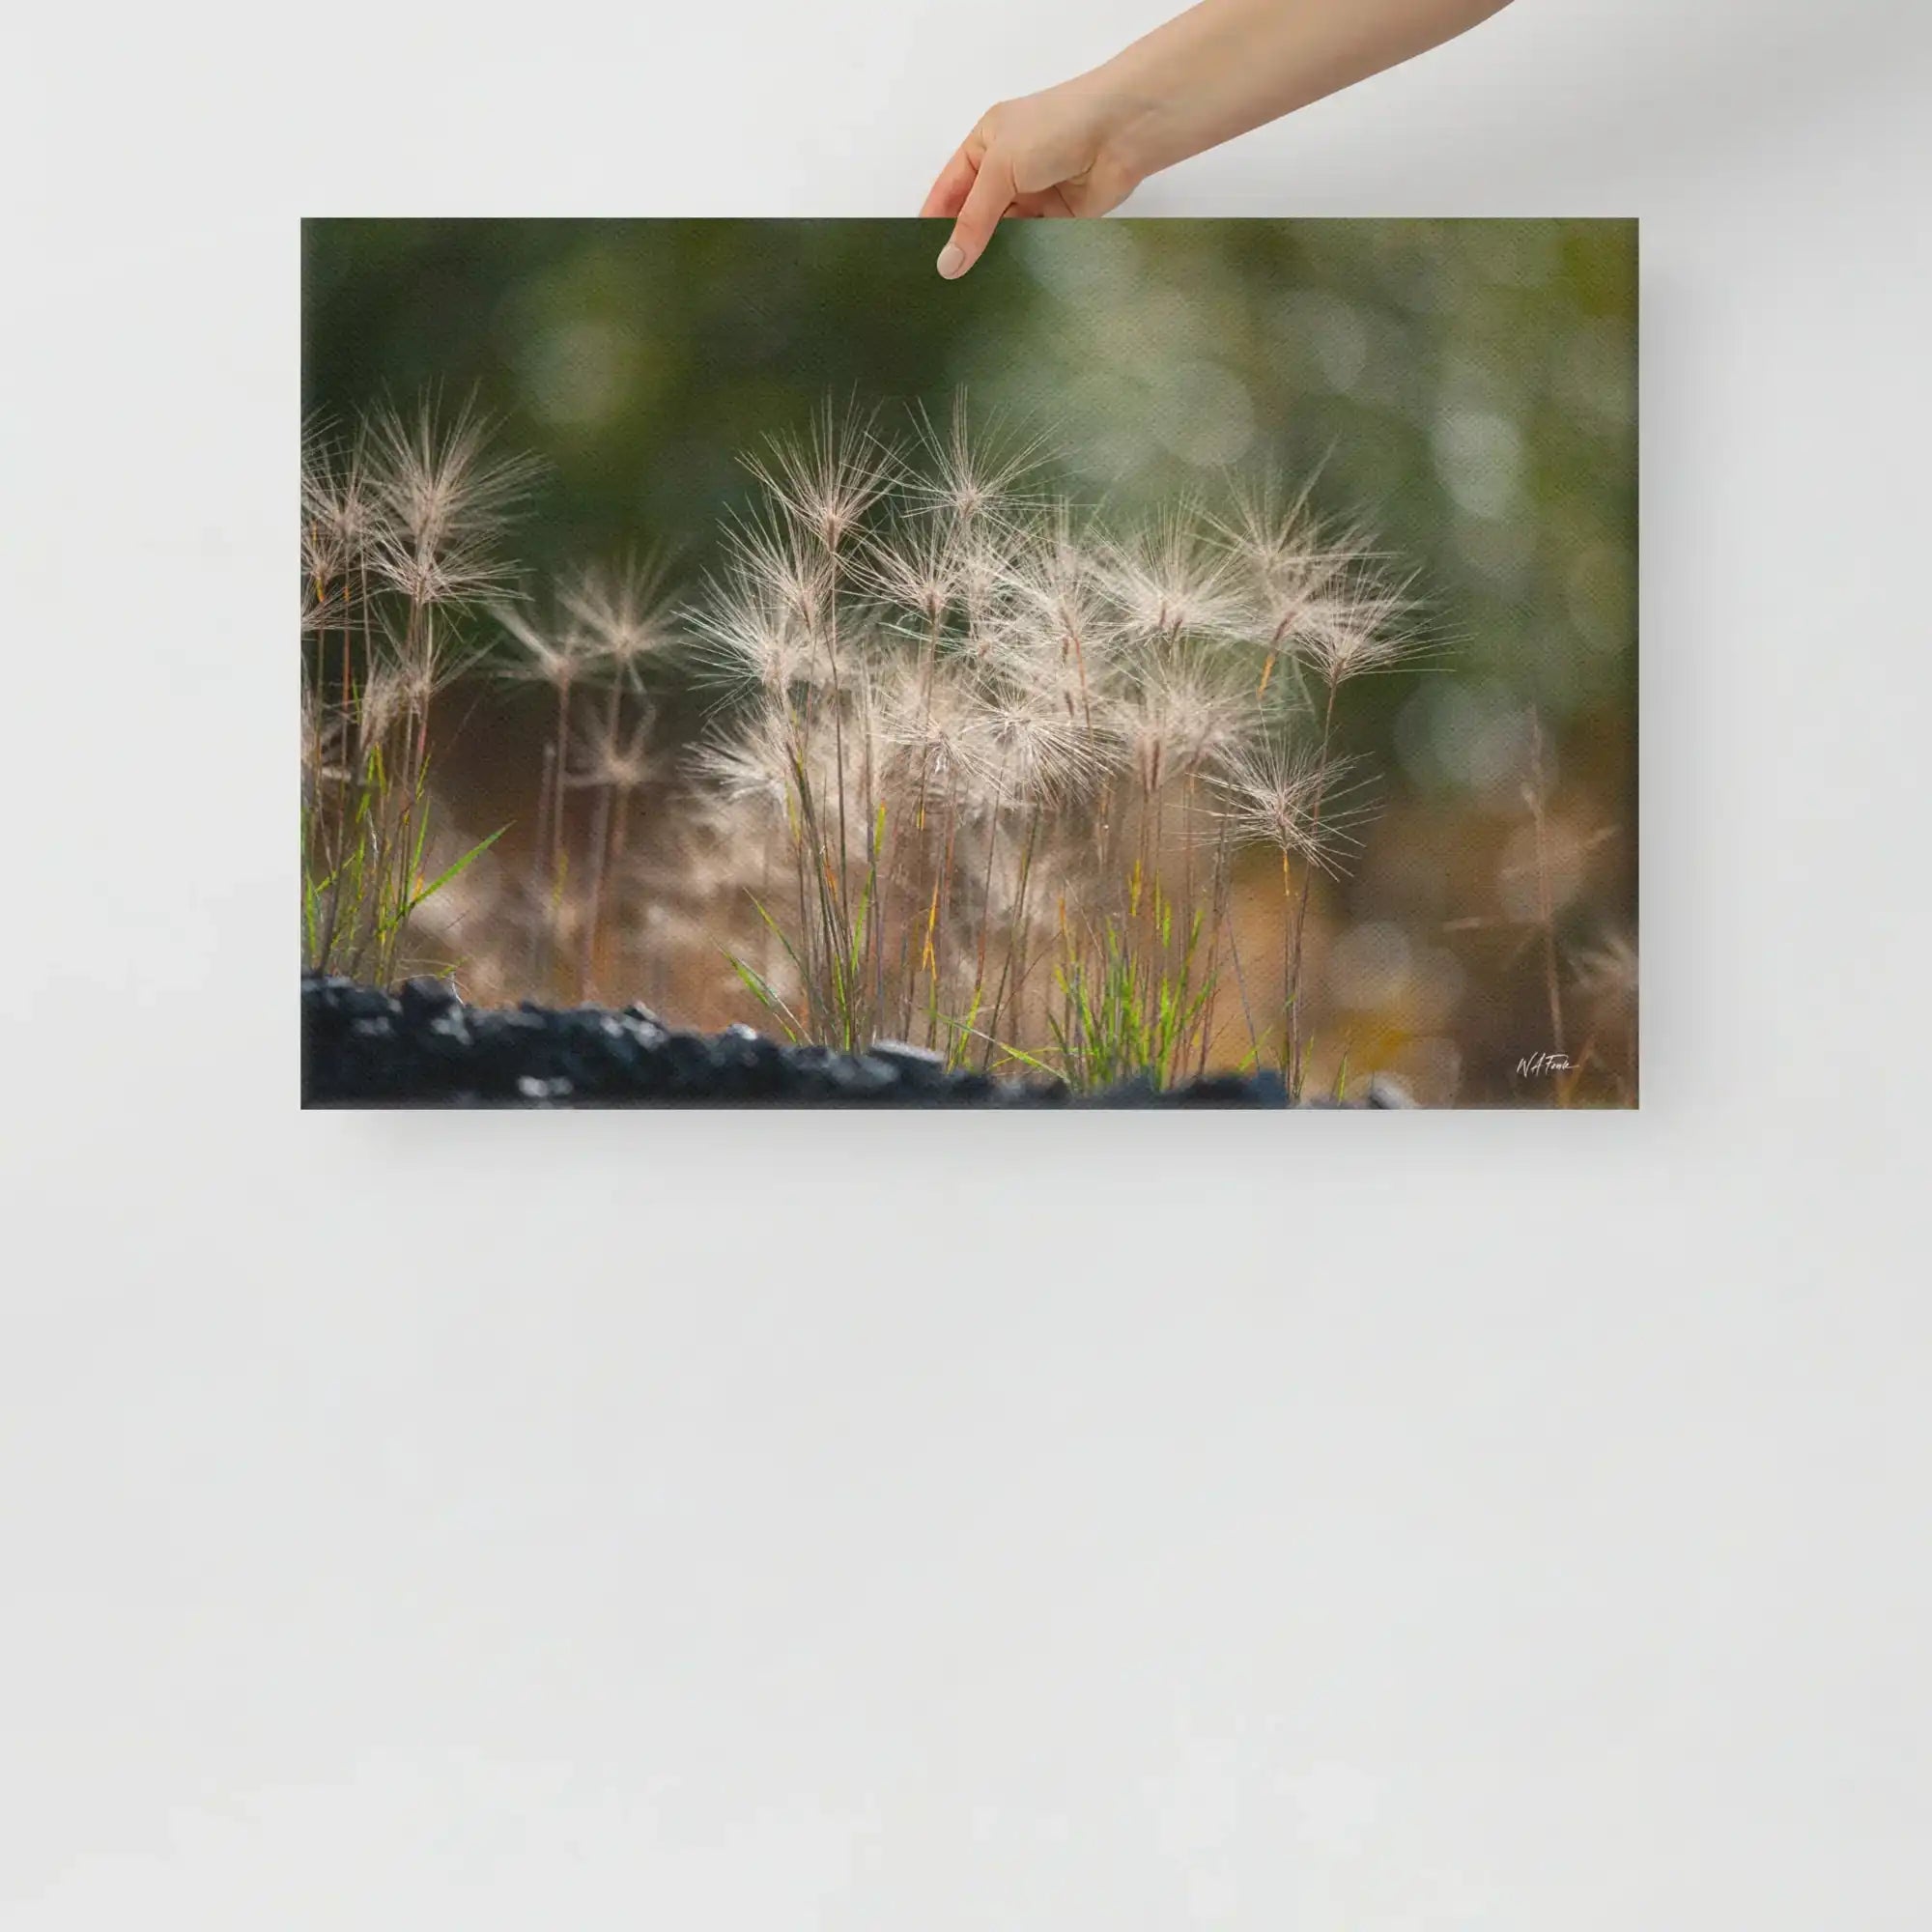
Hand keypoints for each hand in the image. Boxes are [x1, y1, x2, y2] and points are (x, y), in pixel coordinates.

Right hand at [919, 82, 1143, 279]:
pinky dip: (1021, 261)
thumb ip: (973, 220)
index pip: (948, 190)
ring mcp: (1034, 195)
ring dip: (992, 258)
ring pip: (1003, 235)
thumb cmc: (1056, 128)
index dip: (933, 222)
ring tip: (969, 293)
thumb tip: (947, 264)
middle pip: (975, 216)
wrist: (1121, 131)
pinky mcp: (1060, 218)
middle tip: (942, 287)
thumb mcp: (1000, 167)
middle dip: (962, 245)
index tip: (919, 259)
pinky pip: (1033, 245)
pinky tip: (1005, 284)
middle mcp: (1007, 170)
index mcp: (984, 145)